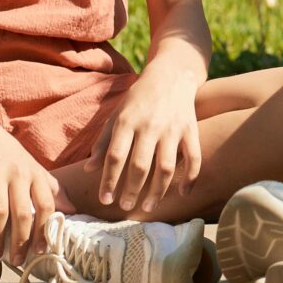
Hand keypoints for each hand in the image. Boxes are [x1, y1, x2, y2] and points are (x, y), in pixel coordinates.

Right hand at [0, 120, 66, 264]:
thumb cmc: (8, 154)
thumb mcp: (33, 168)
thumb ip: (52, 189)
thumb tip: (73, 210)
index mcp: (35, 174)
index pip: (46, 205)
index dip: (45, 229)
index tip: (41, 251)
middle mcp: (18, 172)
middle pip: (23, 212)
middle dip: (21, 239)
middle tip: (16, 261)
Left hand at [93, 72, 202, 217]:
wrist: (171, 75)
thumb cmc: (139, 98)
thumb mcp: (116, 114)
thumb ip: (103, 141)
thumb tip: (89, 169)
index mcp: (127, 121)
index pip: (115, 156)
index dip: (109, 180)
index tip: (104, 200)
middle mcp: (150, 126)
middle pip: (140, 165)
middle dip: (131, 190)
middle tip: (125, 207)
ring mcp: (173, 129)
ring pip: (166, 167)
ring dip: (157, 191)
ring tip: (148, 207)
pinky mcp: (191, 130)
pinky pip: (194, 158)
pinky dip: (190, 177)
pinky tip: (183, 193)